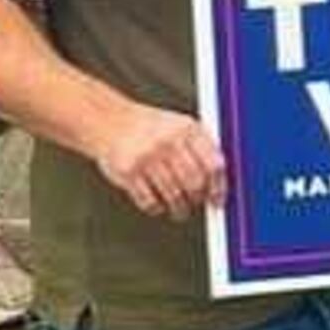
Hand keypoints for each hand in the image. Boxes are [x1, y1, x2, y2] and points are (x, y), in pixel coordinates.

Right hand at [92, 103, 225, 218]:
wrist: (108, 120)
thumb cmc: (148, 126)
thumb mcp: (180, 124)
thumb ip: (201, 147)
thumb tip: (220, 180)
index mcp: (186, 128)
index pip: (213, 164)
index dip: (219, 187)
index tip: (217, 198)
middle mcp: (167, 141)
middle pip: (195, 183)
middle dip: (198, 199)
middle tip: (196, 202)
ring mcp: (147, 156)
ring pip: (174, 197)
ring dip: (180, 208)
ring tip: (179, 208)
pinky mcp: (128, 172)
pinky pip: (150, 202)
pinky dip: (157, 208)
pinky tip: (158, 202)